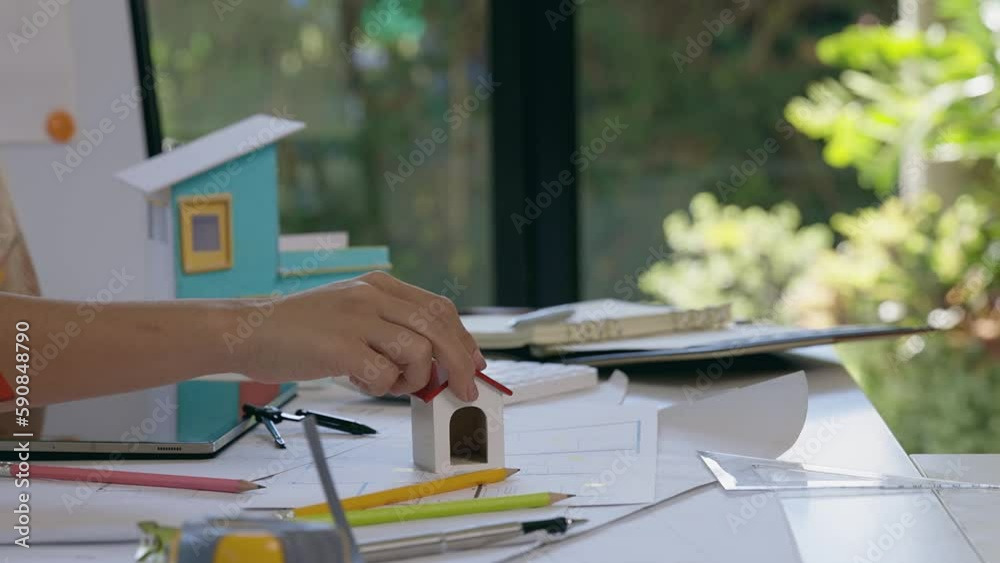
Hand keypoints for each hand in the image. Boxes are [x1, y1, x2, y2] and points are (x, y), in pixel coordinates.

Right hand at [235, 271, 486, 400]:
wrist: (247, 330)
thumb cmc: (299, 331)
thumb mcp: (350, 313)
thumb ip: (388, 328)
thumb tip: (432, 362)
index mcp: (378, 285)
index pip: (439, 308)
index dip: (464, 339)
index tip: (476, 364)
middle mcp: (372, 295)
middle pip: (438, 329)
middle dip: (460, 365)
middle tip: (464, 392)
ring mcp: (356, 318)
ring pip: (417, 352)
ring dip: (412, 380)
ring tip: (387, 384)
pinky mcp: (339, 346)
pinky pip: (383, 374)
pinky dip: (380, 387)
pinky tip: (359, 382)